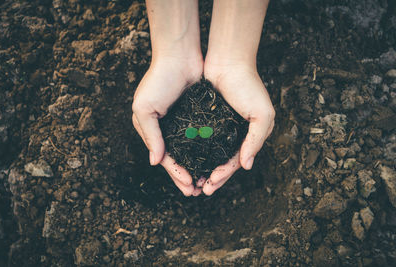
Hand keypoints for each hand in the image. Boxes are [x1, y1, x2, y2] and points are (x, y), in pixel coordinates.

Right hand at [132, 57, 202, 195]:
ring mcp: (183, 123)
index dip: (176, 174)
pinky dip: (206, 151)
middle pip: (178, 159)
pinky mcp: (197, 116)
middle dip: (186, 177)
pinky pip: (202, 138)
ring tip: (207, 183)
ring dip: (197, 167)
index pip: (164, 158)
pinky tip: (213, 161)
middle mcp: (167, 129)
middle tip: (198, 192)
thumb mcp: (145, 108)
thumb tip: (155, 162)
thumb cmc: (158, 80)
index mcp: (152, 130)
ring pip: (191, 152)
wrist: (179, 56)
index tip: (189, 188)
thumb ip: (151, 136)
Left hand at [202, 63, 274, 194]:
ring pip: (210, 154)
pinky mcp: (207, 118)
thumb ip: (255, 140)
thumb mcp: (262, 114)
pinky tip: (187, 161)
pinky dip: (195, 152)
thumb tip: (246, 166)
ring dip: (203, 168)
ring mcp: (220, 126)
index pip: (236, 161)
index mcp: (249, 135)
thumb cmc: (248, 86)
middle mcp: (234, 133)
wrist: (229, 61)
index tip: (210, 185)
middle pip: (222, 162)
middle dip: (213, 178)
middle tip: (200, 191)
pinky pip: (201, 139)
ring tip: (193, 182)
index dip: (224, 175)